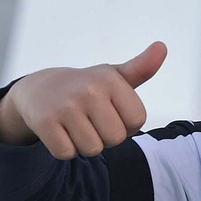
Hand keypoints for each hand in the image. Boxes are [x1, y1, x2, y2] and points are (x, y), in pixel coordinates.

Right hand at [0, 42, 166, 157]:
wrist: (39, 89)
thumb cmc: (87, 87)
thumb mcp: (114, 76)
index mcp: (110, 79)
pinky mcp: (44, 122)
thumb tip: (162, 47)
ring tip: (76, 126)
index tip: (112, 112)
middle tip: (91, 121)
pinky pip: (67, 153)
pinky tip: (61, 131)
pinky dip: (65, 149)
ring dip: (85, 144)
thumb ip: (141, 68)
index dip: (127, 124)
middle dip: (106, 137)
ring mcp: (65, 106)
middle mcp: (89, 89)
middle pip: (116, 138)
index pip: (137, 120)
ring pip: (92, 149)